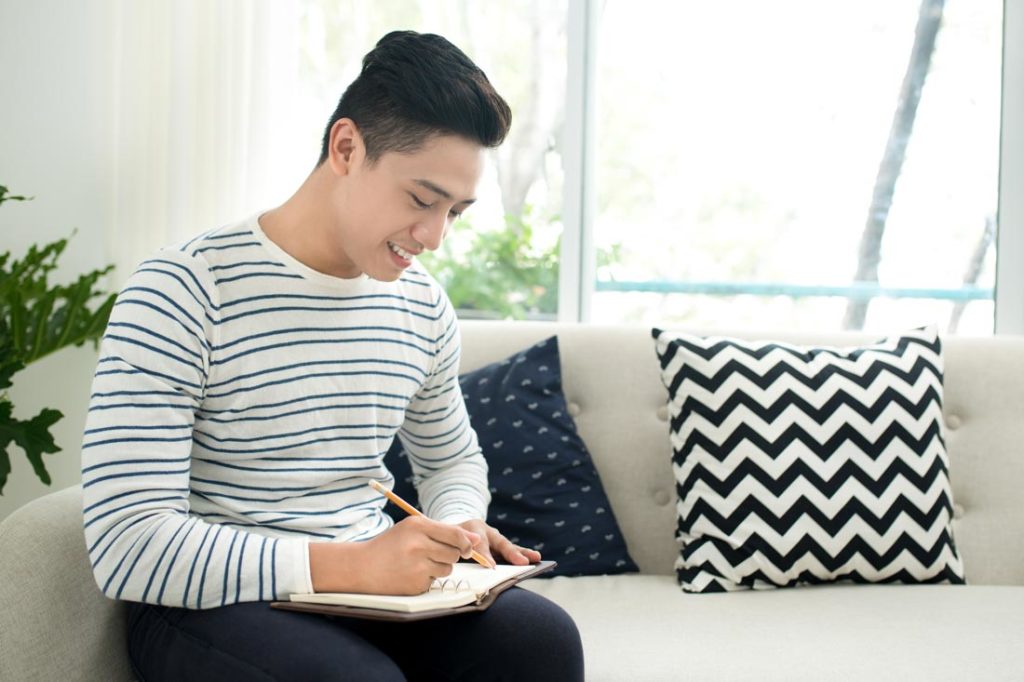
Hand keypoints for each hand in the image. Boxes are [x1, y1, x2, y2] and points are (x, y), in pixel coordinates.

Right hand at [308, 515, 479, 594]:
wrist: (362, 567)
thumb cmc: (391, 545)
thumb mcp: (413, 529)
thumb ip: (445, 532)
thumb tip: (476, 541)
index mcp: (417, 526)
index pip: (456, 535)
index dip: (466, 543)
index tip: (467, 548)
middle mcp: (418, 545)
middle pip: (455, 553)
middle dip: (450, 555)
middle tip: (431, 554)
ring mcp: (416, 567)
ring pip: (448, 569)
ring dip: (439, 568)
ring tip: (419, 563)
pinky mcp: (415, 585)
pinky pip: (435, 582)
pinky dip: (427, 579)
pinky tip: (410, 574)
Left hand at [457, 519, 542, 566]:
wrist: (455, 533)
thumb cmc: (456, 539)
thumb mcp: (455, 541)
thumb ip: (464, 549)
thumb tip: (485, 565)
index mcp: (474, 528)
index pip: (480, 542)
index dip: (485, 554)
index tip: (491, 566)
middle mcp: (489, 532)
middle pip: (501, 543)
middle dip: (512, 553)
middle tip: (523, 562)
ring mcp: (496, 540)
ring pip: (509, 548)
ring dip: (522, 554)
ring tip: (536, 558)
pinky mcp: (500, 549)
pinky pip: (511, 553)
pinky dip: (521, 557)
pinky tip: (533, 561)